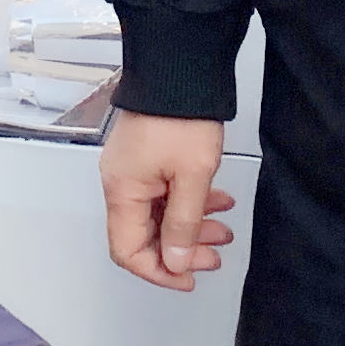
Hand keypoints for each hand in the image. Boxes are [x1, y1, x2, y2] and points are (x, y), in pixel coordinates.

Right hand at [102, 112, 232, 289]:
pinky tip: (216, 202)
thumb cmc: (182, 115)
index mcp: (123, 191)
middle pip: (144, 235)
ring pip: (158, 214)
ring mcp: (132, 169)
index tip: (189, 277)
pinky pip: (163, 193)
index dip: (159, 272)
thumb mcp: (193, 176)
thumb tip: (175, 261)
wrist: (180, 68)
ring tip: (223, 229)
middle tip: (213, 255)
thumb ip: (184, 224)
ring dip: (190, 226)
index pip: (128, 251)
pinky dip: (188, 203)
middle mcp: (120, 183)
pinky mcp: (147, 157)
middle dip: (181, 250)